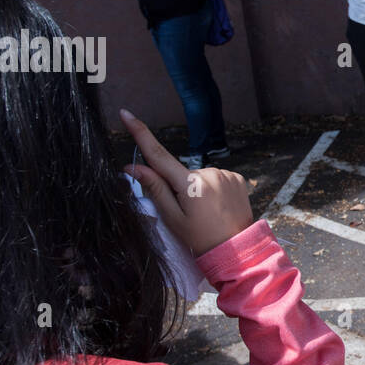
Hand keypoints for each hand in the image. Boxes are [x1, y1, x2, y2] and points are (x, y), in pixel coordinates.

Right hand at [119, 109, 253, 256]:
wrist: (237, 250)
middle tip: (188, 212)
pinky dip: (211, 189)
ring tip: (206, 212)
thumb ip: (154, 189)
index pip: (158, 155)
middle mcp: (209, 172)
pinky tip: (217, 206)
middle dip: (177, 187)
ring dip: (196, 189)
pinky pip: (215, 178)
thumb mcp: (172, 217)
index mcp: (190, 183)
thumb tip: (132, 167)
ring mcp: (225, 173)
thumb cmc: (201, 238)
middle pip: (180, 172)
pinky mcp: (237, 177)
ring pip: (198, 176)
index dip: (140, 134)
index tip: (126, 114)